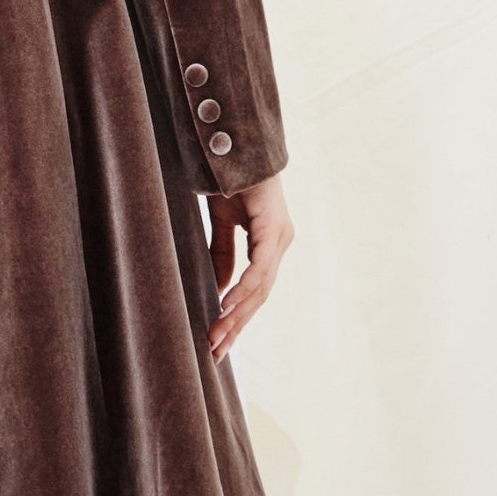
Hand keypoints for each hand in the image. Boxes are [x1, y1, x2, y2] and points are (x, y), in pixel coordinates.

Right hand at [207, 175, 292, 362]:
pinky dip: (242, 289)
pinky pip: (259, 268)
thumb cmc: (232, 178)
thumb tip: (220, 290)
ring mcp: (280, 236)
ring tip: (216, 336)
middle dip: (236, 326)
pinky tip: (227, 306)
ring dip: (236, 314)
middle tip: (216, 352)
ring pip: (261, 288)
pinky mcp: (273, 228)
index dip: (237, 317)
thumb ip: (224, 254)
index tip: (219, 342)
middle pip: (260, 296)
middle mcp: (280, 242)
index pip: (256, 290)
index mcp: (270, 243)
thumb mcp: (223, 222)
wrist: (237, 143)